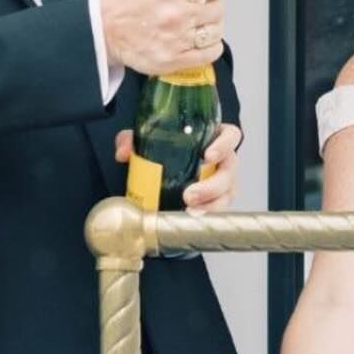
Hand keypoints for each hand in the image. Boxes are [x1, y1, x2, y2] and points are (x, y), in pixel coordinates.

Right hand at [99, 0, 225, 77]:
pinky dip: (211, 45)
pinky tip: (199, 37)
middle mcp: (178, 14)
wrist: (109, 27)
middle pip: (218, 7)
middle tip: (197, 3)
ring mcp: (178, 39)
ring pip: (217, 30)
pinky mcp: (176, 59)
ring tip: (197, 21)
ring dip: (211, 24)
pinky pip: (211, 52)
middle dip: (211, 3)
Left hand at [113, 123, 239, 210]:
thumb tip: (123, 154)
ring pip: (228, 192)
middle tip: (190, 195)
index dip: (224, 145)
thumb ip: (131, 140)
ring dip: (212, 204)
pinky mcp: (217, 198)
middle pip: (229, 170)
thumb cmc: (165, 148)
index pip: (231, 136)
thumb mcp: (145, 138)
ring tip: (191, 211)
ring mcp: (223, 180)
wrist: (163, 166)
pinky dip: (208, 214)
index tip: (208, 155)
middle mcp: (222, 158)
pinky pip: (219, 207)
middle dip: (213, 185)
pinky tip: (193, 218)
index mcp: (214, 137)